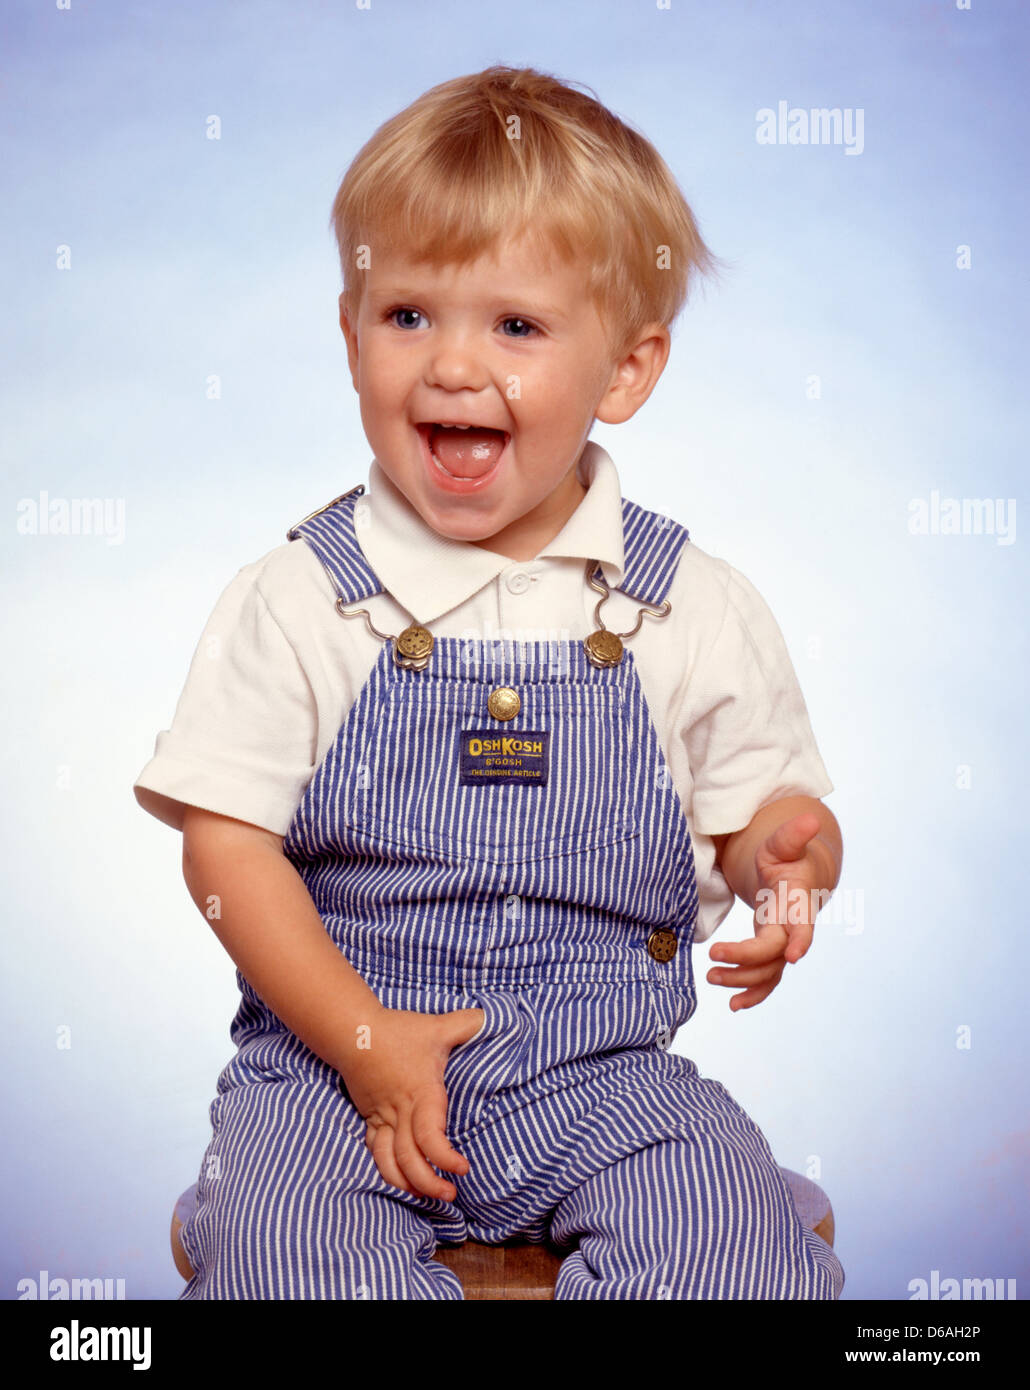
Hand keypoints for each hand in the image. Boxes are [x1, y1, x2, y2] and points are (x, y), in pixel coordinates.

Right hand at [337, 1005, 485, 1200]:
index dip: (445, 1157)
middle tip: (451, 1194)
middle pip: (410, 1158)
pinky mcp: (370, 1119)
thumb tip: (495, 1017)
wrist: (354, 1032)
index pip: (430, 1136)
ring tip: (427, 1196)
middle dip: (429, 1183)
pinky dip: (388, 1171)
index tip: (463, 1169)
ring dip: (407, 1183)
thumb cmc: (399, 1031)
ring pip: (388, 1162)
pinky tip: (403, 1181)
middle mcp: (400, 1111)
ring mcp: (382, 1117)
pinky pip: (375, 1153)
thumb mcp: (439, 1025)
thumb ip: (470, 1023)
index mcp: (421, 1093)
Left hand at [707, 812, 831, 1010]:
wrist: (794, 874)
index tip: (792, 956)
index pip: (803, 924)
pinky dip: (752, 994)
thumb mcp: (784, 842)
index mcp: (797, 901)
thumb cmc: (786, 855)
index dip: (800, 940)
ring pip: (769, 972)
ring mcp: (782, 943)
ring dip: (743, 981)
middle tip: (713, 958)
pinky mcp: (770, 952)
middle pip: (776, 953)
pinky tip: (734, 1005)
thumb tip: (809, 818)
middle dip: (747, 960)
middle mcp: (792, 926)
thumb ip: (793, 835)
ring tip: (711, 977)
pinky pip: (765, 979)